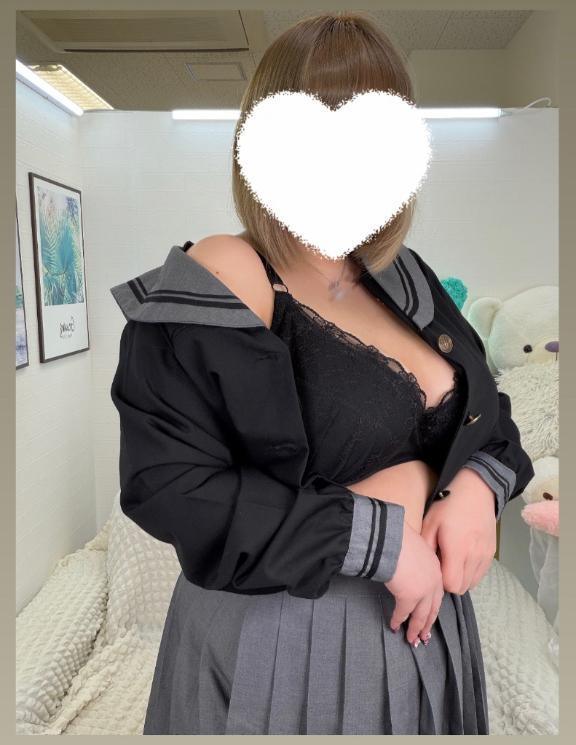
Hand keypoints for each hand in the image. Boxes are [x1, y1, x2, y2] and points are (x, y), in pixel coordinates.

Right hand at [384, 519, 443, 646]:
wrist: (392, 538)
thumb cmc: (399, 538)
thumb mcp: (414, 546)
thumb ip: (415, 559)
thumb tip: (406, 564)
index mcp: (435, 568)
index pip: (437, 593)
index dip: (432, 606)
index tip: (430, 615)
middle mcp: (433, 581)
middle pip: (432, 608)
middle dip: (427, 624)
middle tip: (424, 636)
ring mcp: (423, 591)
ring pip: (421, 616)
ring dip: (415, 629)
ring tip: (411, 640)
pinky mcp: (409, 597)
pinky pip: (403, 613)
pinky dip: (398, 621)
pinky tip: (394, 627)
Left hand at [420, 467, 497, 593]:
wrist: (476, 490)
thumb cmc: (448, 505)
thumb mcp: (430, 522)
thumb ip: (426, 547)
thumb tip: (423, 568)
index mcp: (457, 549)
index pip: (451, 585)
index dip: (440, 582)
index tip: (433, 569)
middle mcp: (474, 556)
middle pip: (462, 587)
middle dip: (449, 582)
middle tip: (440, 565)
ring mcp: (486, 555)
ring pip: (472, 583)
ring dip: (461, 578)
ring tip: (451, 562)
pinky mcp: (492, 552)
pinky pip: (481, 574)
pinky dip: (471, 573)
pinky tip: (462, 559)